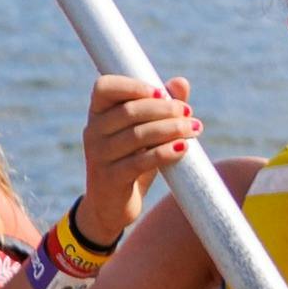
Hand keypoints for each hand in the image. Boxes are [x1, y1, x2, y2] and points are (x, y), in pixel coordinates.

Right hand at [76, 72, 197, 243]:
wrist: (111, 206)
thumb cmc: (130, 161)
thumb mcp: (144, 133)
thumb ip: (161, 106)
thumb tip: (181, 82)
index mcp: (97, 114)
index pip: (104, 87)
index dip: (132, 86)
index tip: (162, 92)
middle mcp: (92, 132)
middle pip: (129, 112)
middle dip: (164, 109)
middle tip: (189, 114)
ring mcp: (98, 156)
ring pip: (137, 136)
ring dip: (170, 130)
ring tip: (195, 129)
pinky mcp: (109, 179)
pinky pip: (140, 162)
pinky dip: (165, 153)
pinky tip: (183, 149)